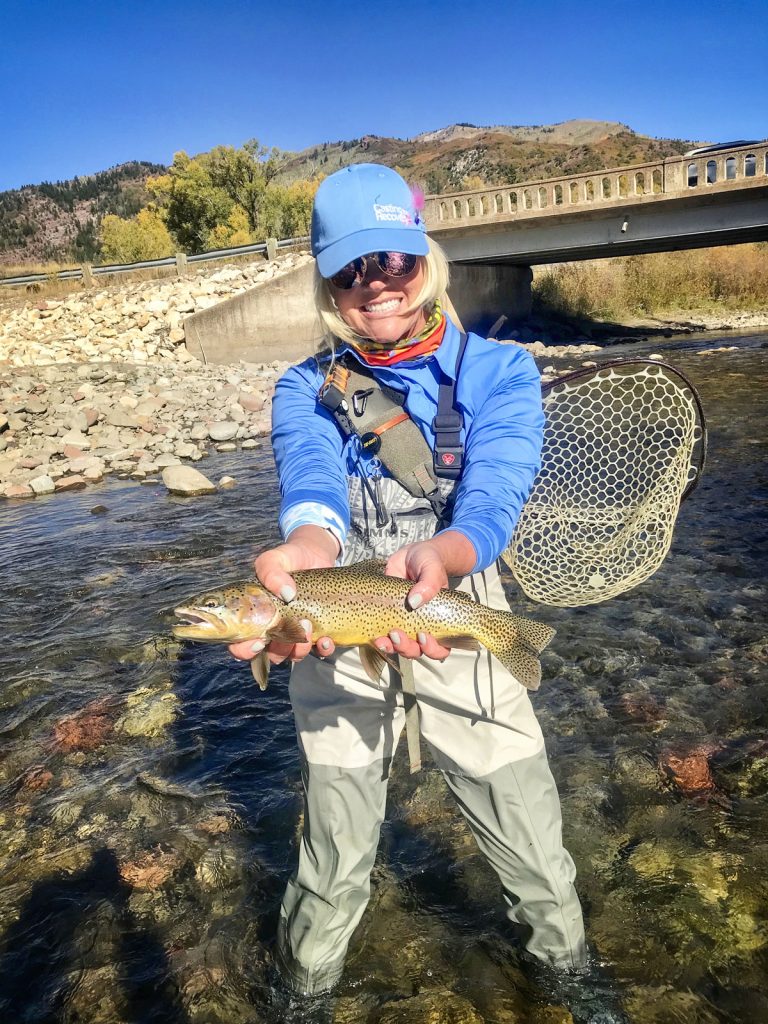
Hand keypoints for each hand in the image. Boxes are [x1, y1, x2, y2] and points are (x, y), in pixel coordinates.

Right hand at [228, 527, 338, 666]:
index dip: (245, 650)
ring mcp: (296, 633)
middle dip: (280, 648)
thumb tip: (286, 594)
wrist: (316, 555)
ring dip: (300, 649)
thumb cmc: (288, 559)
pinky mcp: (318, 632)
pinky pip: (319, 650)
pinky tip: (326, 639)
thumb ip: (270, 571)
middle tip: (291, 624)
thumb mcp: (274, 559)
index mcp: (255, 618)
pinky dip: (323, 649)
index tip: (258, 641)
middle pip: (270, 654)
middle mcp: (273, 630)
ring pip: (293, 655)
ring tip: (308, 625)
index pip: (241, 645)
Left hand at [372, 541, 452, 661]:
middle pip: (417, 651)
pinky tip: (373, 637)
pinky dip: (379, 640)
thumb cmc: (429, 563)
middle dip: (407, 648)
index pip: (442, 647)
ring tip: (381, 639)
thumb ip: (429, 584)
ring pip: (400, 648)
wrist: (411, 555)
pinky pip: (384, 636)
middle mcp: (421, 627)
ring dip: (391, 647)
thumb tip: (415, 601)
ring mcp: (404, 624)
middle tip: (396, 633)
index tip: (422, 635)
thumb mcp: (432, 569)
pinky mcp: (387, 618)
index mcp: (439, 621)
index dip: (433, 649)